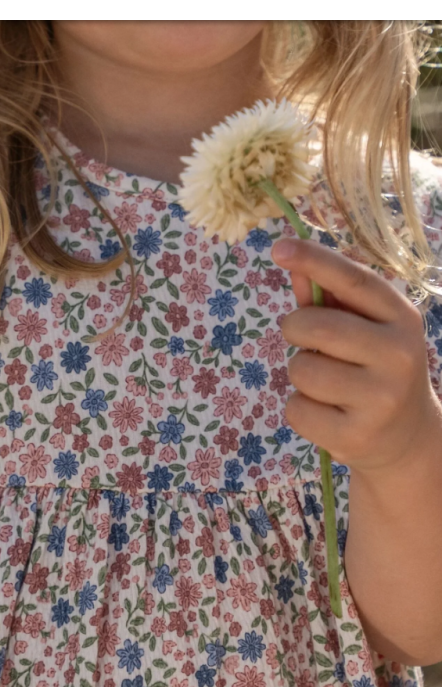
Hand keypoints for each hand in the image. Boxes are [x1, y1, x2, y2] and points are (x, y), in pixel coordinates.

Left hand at [271, 237, 441, 474]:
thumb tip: (292, 264)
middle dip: (294, 328)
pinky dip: (300, 409)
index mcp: (401, 318)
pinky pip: (297, 409)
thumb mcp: (363, 329)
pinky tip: (327, 413)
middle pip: (315, 326)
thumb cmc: (373, 369)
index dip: (315, 260)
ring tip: (325, 383)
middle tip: (305, 341)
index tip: (279, 247)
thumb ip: (327, 298)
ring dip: (299, 373)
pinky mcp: (356, 436)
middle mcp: (399, 355)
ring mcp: (380, 399)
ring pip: (301, 369)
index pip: (354, 280)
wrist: (407, 439)